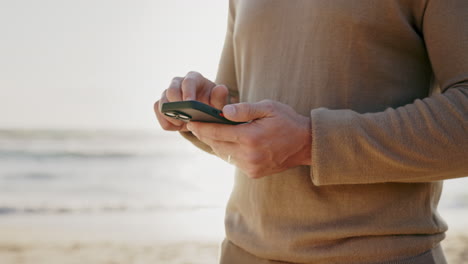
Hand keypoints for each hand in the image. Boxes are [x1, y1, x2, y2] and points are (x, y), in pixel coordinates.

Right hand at [154, 71, 233, 131]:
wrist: (203, 112)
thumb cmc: (212, 105)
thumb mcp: (219, 103)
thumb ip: (220, 97)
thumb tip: (221, 88)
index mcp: (194, 78)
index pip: (188, 82)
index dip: (188, 93)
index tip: (189, 104)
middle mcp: (178, 82)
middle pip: (171, 91)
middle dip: (177, 106)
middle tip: (186, 119)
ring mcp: (168, 92)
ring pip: (162, 102)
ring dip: (171, 116)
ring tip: (183, 124)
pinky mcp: (161, 103)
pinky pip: (158, 111)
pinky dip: (166, 122)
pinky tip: (178, 126)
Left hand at [187, 100, 311, 177]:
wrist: (306, 144)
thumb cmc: (287, 121)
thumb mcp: (268, 108)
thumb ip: (244, 109)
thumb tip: (223, 111)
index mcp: (250, 137)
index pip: (217, 132)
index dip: (201, 127)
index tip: (190, 122)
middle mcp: (248, 155)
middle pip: (217, 145)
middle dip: (205, 135)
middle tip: (196, 126)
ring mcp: (251, 167)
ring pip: (224, 155)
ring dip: (215, 144)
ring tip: (208, 133)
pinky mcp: (253, 173)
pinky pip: (233, 161)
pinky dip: (227, 152)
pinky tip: (226, 143)